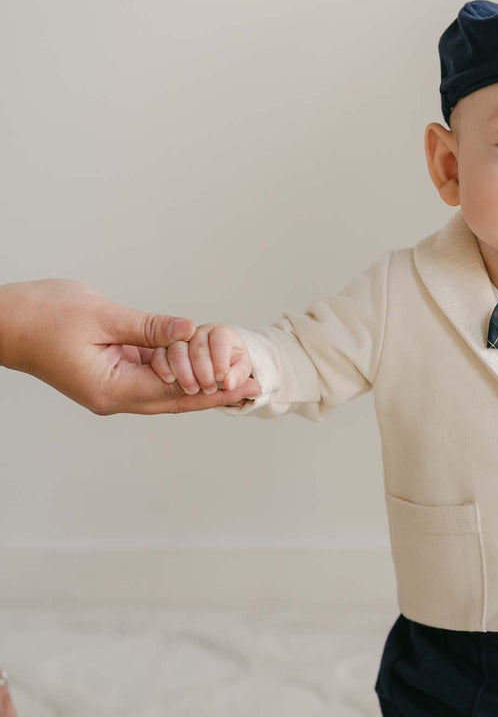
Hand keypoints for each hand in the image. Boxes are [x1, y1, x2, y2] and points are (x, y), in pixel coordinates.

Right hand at [0, 279, 261, 413]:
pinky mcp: (110, 375)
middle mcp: (113, 397)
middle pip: (176, 400)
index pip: (174, 394)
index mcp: (110, 389)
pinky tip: (202, 366)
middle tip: (254, 386)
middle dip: (216, 393)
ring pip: (166, 390)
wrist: (1, 321)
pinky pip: (152, 377)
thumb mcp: (100, 316)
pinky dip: (178, 372)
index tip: (244, 385)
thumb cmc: (39, 316)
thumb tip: (189, 330)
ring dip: (199, 384)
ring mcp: (111, 388)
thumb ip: (148, 327)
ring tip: (237, 379)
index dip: (213, 389)